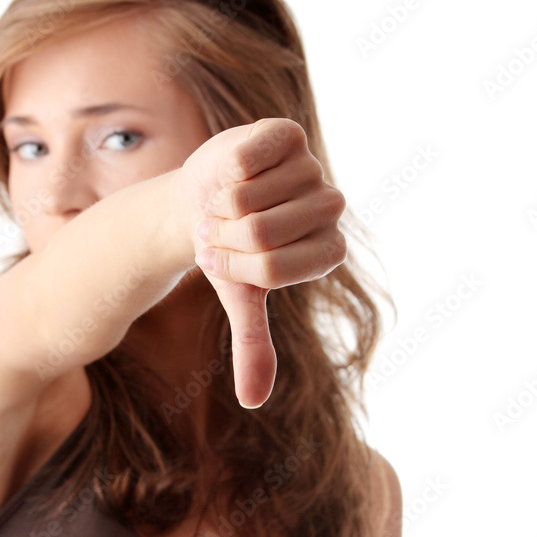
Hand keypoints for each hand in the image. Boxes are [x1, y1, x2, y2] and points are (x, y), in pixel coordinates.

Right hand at [179, 117, 346, 408]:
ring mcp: (311, 168)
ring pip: (248, 198)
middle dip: (223, 235)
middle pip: (261, 234)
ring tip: (226, 200)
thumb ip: (254, 344)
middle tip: (223, 227)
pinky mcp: (288, 135)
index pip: (272, 270)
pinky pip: (246, 160)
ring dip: (220, 203)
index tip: (224, 259)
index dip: (234, 266)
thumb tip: (253, 402)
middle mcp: (330, 208)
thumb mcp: (240, 297)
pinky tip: (232, 170)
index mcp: (328, 251)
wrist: (205, 198)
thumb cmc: (228, 250)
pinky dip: (224, 170)